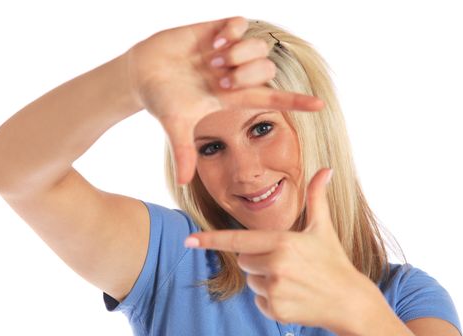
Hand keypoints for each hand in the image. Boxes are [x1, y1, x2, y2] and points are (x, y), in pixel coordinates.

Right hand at [127, 17, 323, 183]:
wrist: (142, 72)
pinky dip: (231, 32)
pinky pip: (241, 24)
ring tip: (211, 60)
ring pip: (258, 48)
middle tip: (219, 78)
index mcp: (231, 97)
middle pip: (267, 70)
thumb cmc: (160, 99)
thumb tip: (183, 183)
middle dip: (247, 73)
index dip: (296, 102)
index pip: (272, 99)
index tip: (320, 105)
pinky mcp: (217, 30)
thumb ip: (183, 151)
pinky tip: (213, 41)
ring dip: (238, 54)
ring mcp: (228, 52)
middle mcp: (236, 74)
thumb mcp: (175, 125)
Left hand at [184, 168, 372, 331]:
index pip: (238, 240)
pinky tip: (292, 295)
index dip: (211, 240)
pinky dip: (270, 300)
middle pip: (244, 260)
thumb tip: (327, 169)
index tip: (189, 241)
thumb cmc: (334, 261)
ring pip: (251, 280)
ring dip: (265, 279)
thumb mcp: (323, 228)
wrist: (349, 301)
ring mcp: (275, 290)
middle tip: (286, 263)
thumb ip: (317, 198)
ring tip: (292, 280)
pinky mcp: (276, 311)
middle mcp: (276, 265)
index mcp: (282, 242)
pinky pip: (258, 301)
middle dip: (258, 259)